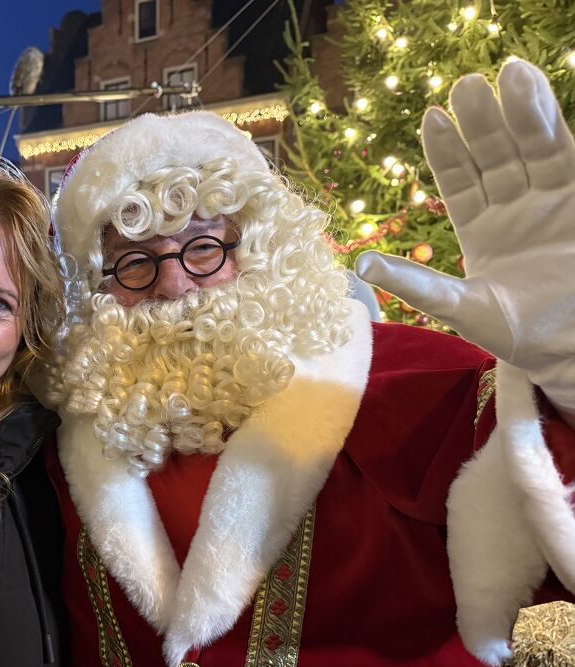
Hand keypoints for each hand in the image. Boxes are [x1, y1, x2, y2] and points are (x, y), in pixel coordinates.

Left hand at [356, 61, 574, 415]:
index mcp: (479, 226)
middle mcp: (514, 205)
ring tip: (508, 73)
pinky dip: (553, 123)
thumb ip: (416, 283)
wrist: (569, 345)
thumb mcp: (459, 307)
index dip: (446, 149)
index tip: (432, 117)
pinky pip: (567, 153)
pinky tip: (538, 94)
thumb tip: (360, 265)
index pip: (459, 178)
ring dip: (520, 111)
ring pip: (533, 146)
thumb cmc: (514, 333)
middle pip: (494, 153)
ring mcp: (550, 199)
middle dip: (480, 121)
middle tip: (466, 85)